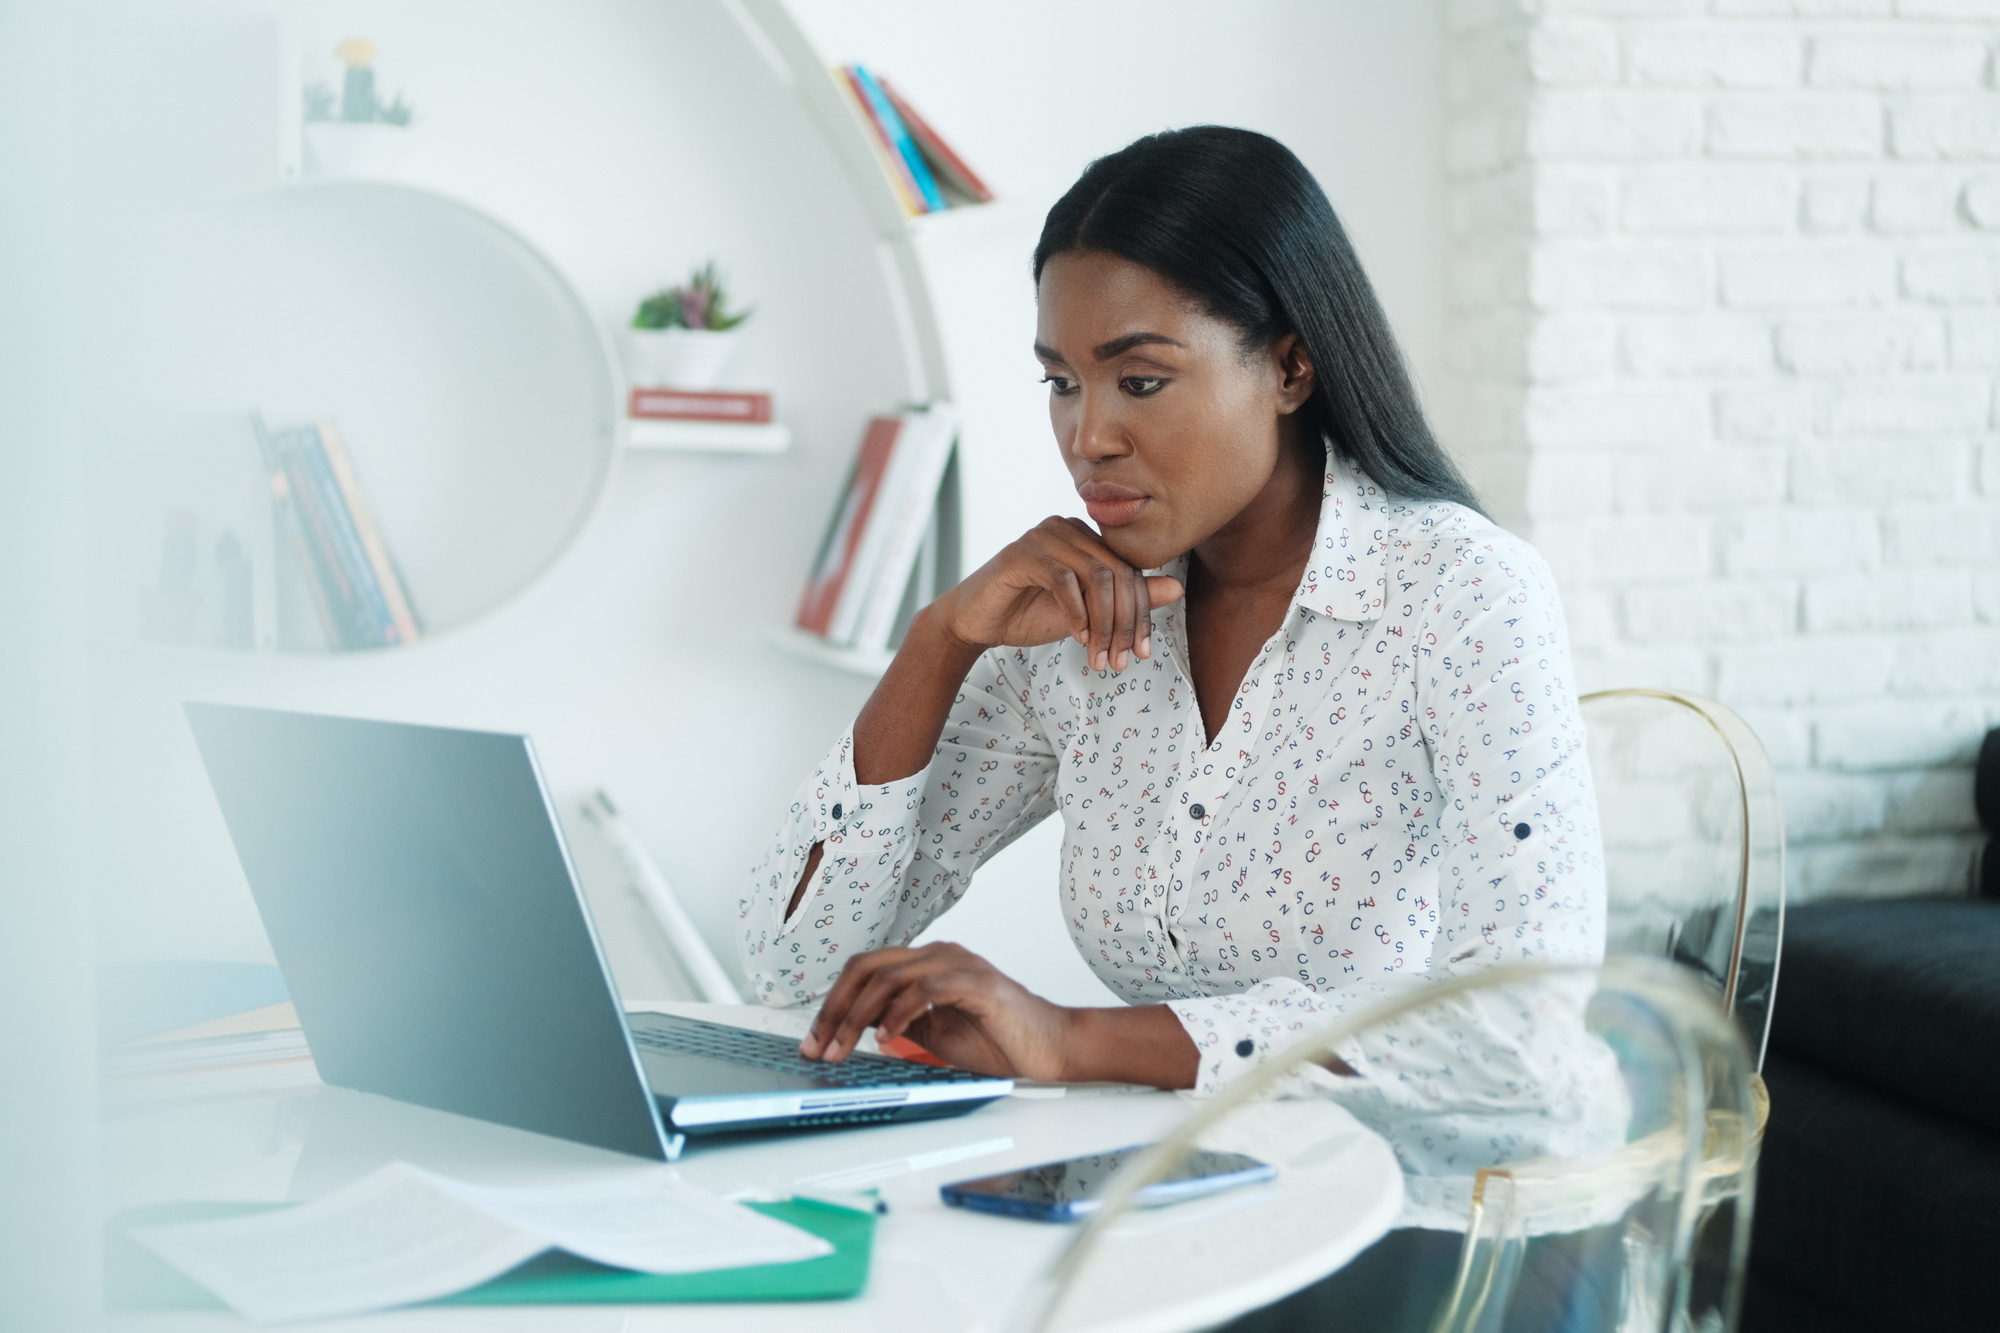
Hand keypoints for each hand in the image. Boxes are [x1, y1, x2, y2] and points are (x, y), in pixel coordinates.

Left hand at [798, 942, 1072, 1079]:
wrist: (1052, 1049)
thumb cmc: (1000, 1041)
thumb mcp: (935, 1033)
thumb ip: (900, 1020)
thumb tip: (856, 1025)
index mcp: (928, 963)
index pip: (866, 970)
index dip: (833, 1003)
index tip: (814, 1041)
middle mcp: (940, 955)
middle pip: (868, 967)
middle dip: (835, 1008)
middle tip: (818, 1046)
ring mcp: (959, 964)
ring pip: (889, 975)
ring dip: (858, 1016)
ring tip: (844, 1048)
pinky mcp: (977, 983)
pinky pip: (925, 989)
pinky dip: (899, 1014)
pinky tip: (887, 1038)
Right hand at [937, 517, 1182, 672]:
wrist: (977, 623)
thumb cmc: (1029, 614)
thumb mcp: (1088, 615)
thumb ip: (1126, 601)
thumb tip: (1176, 589)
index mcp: (1086, 538)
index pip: (1130, 571)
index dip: (1142, 613)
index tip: (1142, 653)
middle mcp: (1068, 528)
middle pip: (1118, 573)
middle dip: (1125, 623)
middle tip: (1121, 661)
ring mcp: (1044, 535)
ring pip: (1096, 576)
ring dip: (1103, 624)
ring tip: (1099, 656)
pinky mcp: (1022, 553)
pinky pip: (1063, 579)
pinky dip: (1076, 613)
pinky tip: (1076, 637)